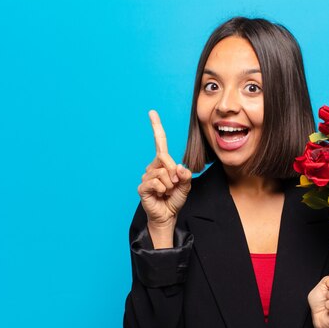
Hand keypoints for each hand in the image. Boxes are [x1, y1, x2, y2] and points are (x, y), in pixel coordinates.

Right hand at [137, 110, 191, 246]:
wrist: (168, 215)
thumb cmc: (175, 198)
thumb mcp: (186, 185)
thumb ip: (185, 175)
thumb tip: (178, 167)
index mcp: (163, 162)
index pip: (160, 142)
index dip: (156, 127)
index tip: (152, 112)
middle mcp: (152, 166)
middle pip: (166, 159)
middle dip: (175, 174)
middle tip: (175, 186)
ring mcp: (146, 176)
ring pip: (163, 174)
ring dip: (170, 185)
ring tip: (167, 192)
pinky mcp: (142, 187)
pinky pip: (156, 183)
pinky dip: (163, 190)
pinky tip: (160, 195)